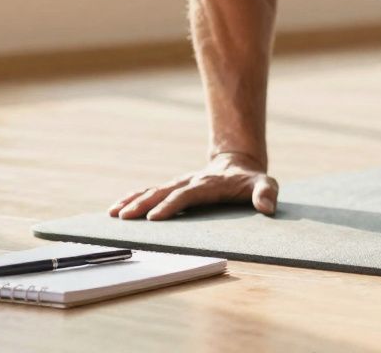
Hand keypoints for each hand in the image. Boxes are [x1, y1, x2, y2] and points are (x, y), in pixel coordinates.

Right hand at [108, 152, 278, 220]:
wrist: (238, 162)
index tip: (154, 217)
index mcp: (208, 184)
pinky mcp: (173, 188)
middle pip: (163, 192)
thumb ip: (267, 194)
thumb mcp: (265, 184)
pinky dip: (132, 198)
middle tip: (124, 217)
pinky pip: (150, 192)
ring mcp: (179, 184)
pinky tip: (116, 209)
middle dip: (143, 205)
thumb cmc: (251, 180)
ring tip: (112, 214)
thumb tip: (267, 208)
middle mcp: (190, 182)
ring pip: (152, 191)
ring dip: (132, 201)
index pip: (186, 195)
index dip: (171, 205)